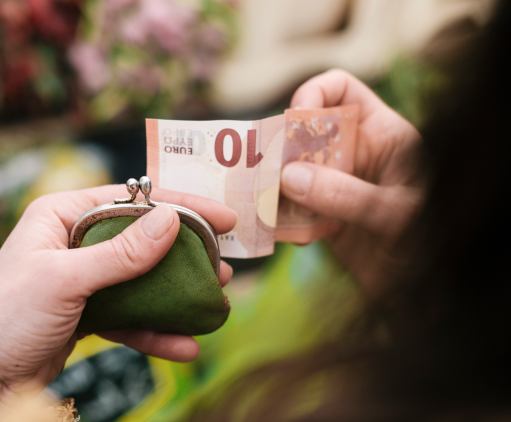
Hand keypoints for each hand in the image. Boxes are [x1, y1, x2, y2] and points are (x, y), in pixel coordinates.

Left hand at [0, 185, 236, 421]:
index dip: (180, 206)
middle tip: (223, 268)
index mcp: (60, 215)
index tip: (223, 219)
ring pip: (139, 280)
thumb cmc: (4, 319)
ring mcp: (80, 279)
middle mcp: (71, 241)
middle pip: (141, 240)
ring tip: (215, 303)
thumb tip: (171, 220)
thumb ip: (120, 253)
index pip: (132, 200)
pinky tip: (183, 346)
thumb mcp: (64, 279)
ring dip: (176, 294)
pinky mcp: (84, 313)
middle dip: (184, 256)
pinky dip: (155, 330)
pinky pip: (128, 316)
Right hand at [280, 69, 423, 291]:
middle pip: (304, 130)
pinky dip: (279, 217)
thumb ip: (346, 195)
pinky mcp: (320, 216)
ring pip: (289, 169)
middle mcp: (354, 154)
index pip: (341, 90)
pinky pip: (287, 206)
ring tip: (267, 204)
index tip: (294, 122)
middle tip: (266, 171)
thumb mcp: (396, 216)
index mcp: (382, 135)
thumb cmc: (428, 247)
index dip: (313, 94)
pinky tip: (289, 234)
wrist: (422, 296)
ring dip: (274, 186)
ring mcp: (335, 185)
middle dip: (281, 147)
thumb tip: (288, 177)